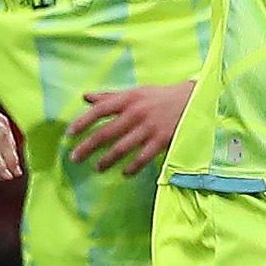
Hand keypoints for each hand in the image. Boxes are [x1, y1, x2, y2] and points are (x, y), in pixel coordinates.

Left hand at [66, 79, 194, 171]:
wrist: (195, 101)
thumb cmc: (161, 97)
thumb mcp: (136, 92)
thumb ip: (110, 96)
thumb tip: (85, 97)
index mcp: (129, 98)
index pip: (100, 110)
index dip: (83, 122)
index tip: (70, 134)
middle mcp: (137, 112)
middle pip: (106, 132)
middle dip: (88, 147)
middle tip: (75, 158)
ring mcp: (150, 127)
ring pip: (122, 148)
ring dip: (107, 160)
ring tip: (97, 168)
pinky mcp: (162, 140)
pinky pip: (142, 157)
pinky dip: (132, 167)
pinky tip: (124, 173)